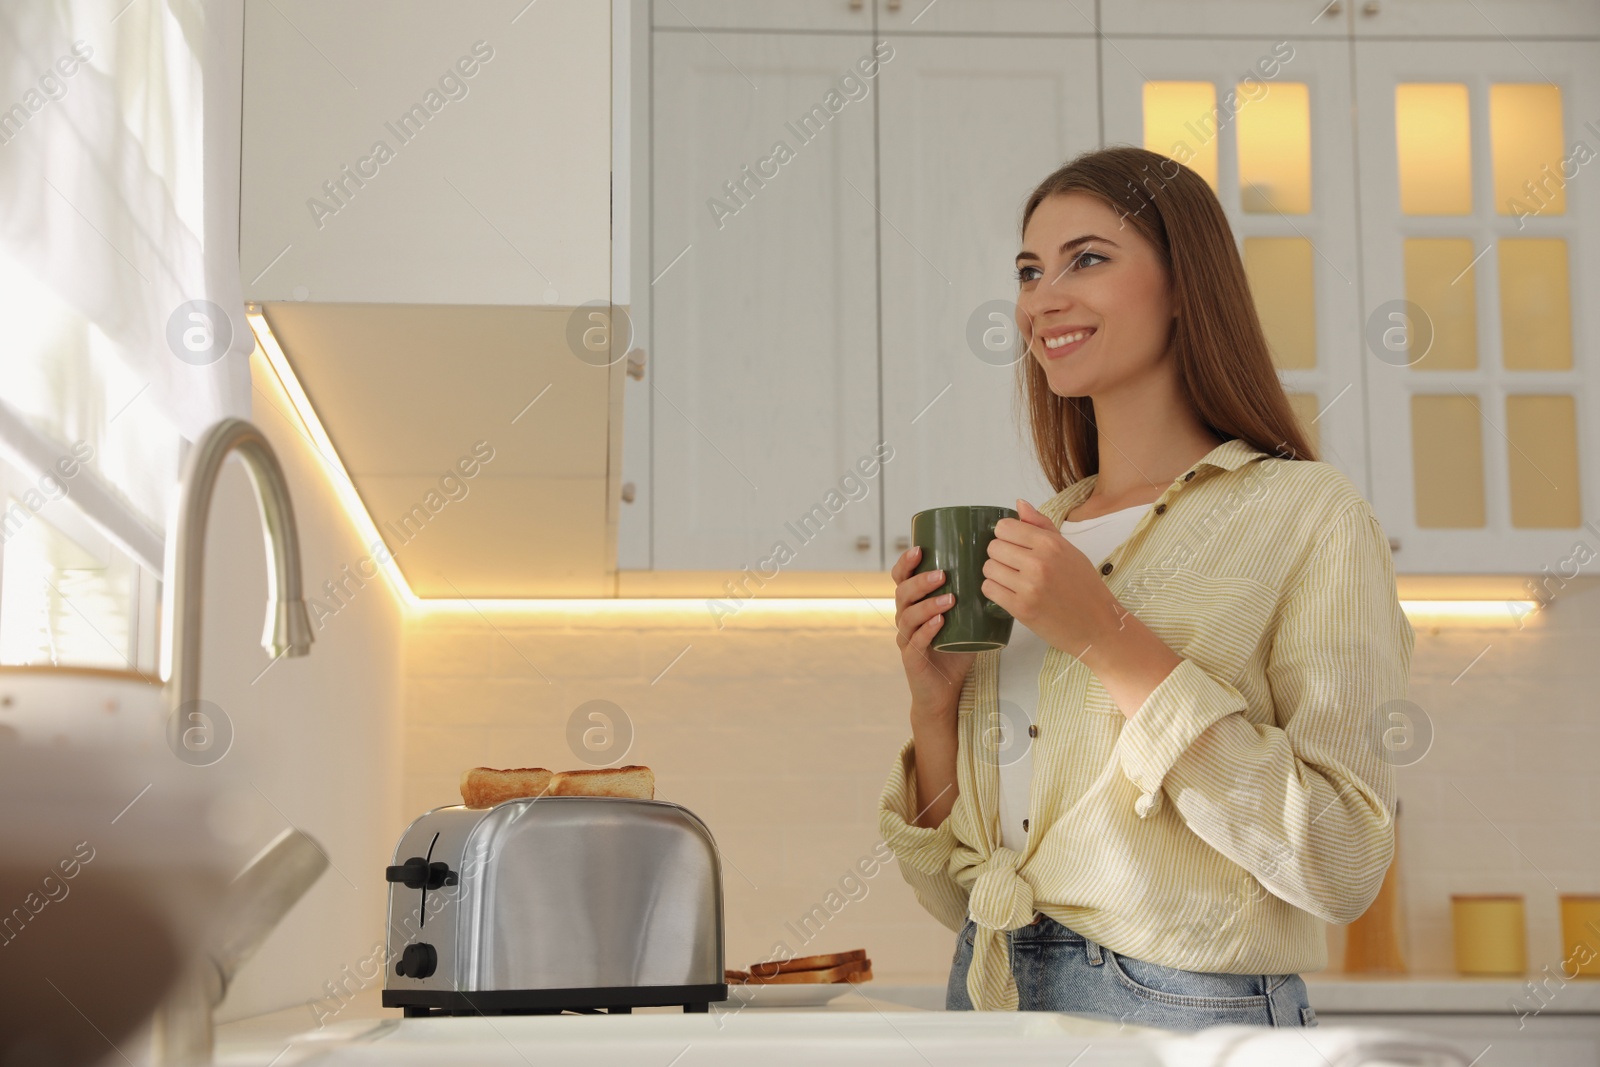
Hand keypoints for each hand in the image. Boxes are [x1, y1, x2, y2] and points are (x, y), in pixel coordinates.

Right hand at [891, 544, 976, 715]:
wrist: (944, 691)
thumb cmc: (955, 652)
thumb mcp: (965, 621)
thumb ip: (974, 600)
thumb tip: (1003, 574)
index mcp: (914, 605)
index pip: (901, 578)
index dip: (905, 563)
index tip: (920, 548)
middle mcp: (905, 619)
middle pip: (902, 593)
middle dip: (920, 581)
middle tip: (941, 574)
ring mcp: (906, 639)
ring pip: (907, 616)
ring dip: (927, 604)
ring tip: (949, 598)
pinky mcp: (912, 659)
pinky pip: (915, 641)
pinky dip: (927, 630)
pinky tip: (940, 622)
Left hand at [982, 498, 1124, 656]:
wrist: (1097, 625)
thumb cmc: (1084, 587)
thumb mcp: (1069, 550)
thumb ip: (1042, 526)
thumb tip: (1019, 504)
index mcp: (1051, 544)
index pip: (1004, 527)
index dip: (1005, 536)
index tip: (1015, 546)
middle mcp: (1038, 562)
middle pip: (993, 547)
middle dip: (1000, 556)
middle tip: (1015, 567)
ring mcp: (1029, 587)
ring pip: (988, 568)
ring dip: (996, 574)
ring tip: (1013, 581)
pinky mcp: (1021, 609)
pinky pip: (989, 589)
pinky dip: (995, 590)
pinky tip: (1009, 593)